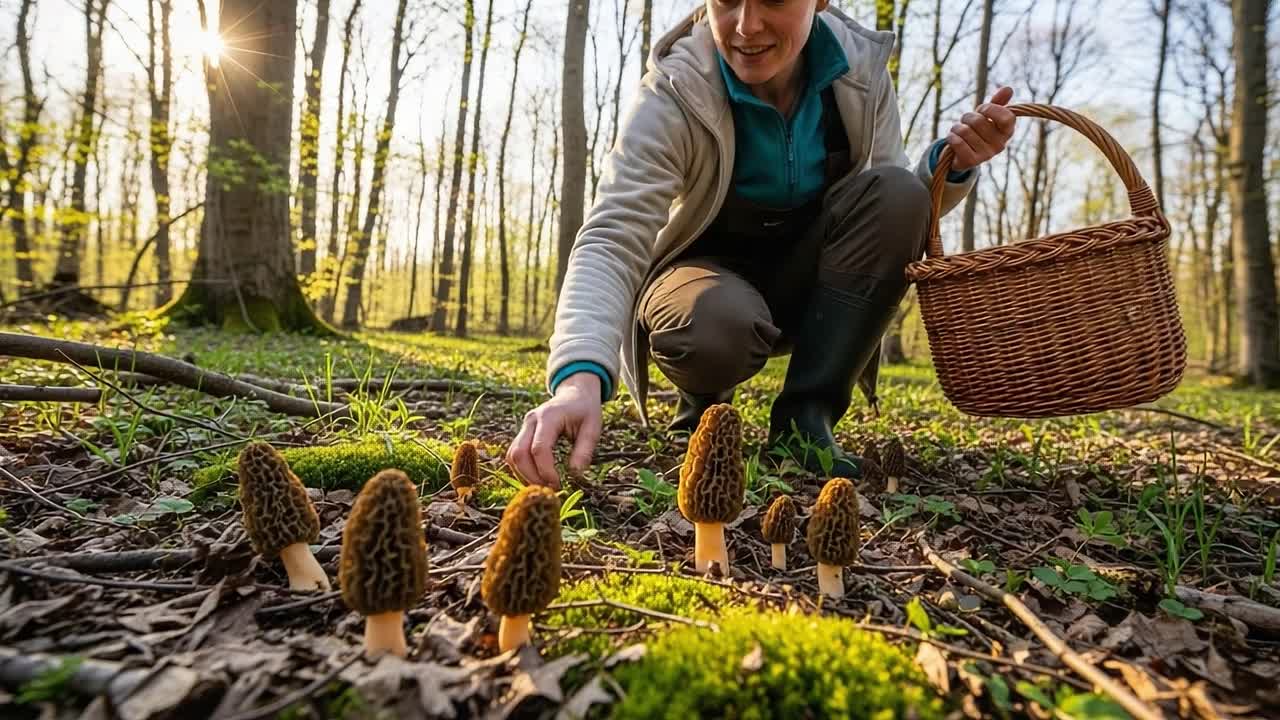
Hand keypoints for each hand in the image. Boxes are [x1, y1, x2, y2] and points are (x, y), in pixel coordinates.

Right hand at [505, 372, 602, 489]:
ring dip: (524, 475)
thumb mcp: (593, 428)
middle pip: (519, 453)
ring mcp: (524, 426)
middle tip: (549, 490)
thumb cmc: (585, 411)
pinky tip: (537, 478)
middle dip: (532, 477)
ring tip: (544, 487)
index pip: (539, 449)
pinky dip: (522, 469)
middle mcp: (531, 420)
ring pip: (512, 456)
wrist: (575, 393)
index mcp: (549, 416)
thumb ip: (584, 451)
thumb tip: (574, 474)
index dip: (546, 471)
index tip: (558, 485)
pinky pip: (514, 454)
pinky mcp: (522, 433)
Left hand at [945, 86, 1015, 171]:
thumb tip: (1008, 88)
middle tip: (965, 122)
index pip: (1006, 117)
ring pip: (965, 131)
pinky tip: (952, 138)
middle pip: (978, 121)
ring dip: (956, 128)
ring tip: (958, 131)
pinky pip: (957, 142)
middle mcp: (1000, 145)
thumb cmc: (978, 131)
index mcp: (1007, 131)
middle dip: (966, 117)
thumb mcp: (987, 116)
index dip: (990, 109)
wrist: (963, 155)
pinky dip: (951, 137)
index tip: (982, 109)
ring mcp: (987, 155)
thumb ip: (997, 102)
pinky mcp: (972, 162)